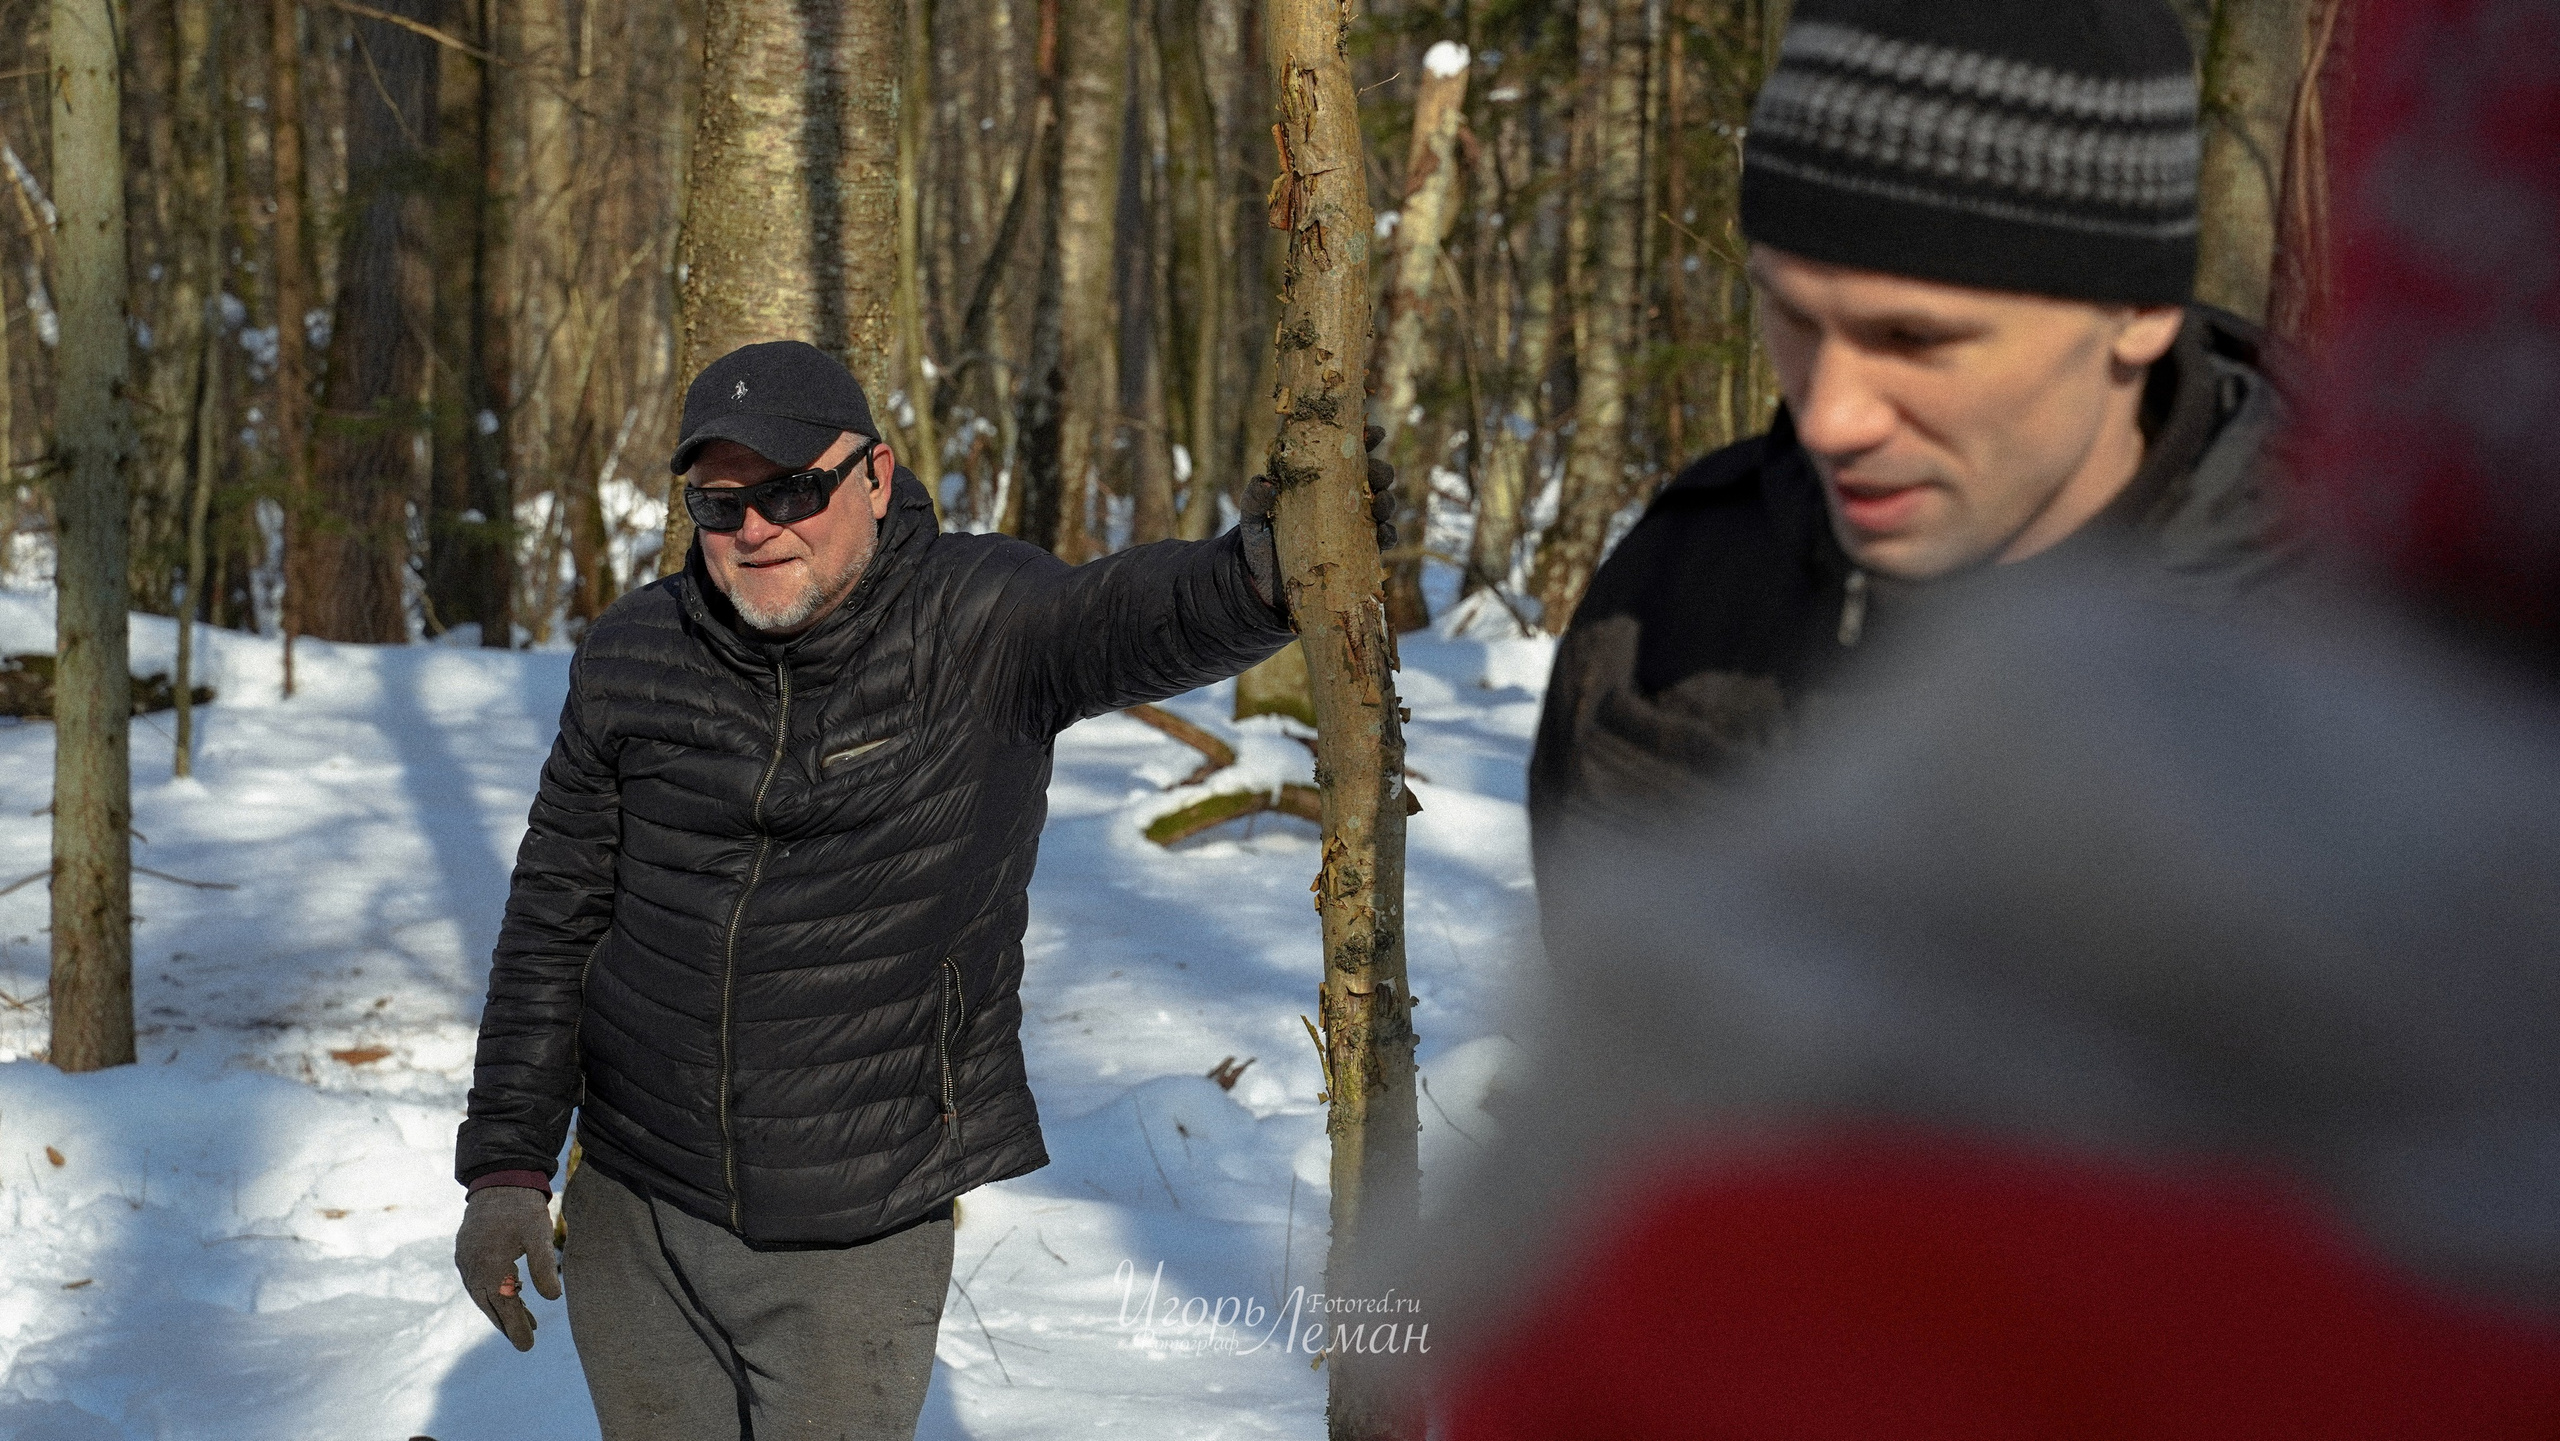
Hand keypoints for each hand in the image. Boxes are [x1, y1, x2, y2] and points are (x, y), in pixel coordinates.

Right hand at [454, 1185, 559, 1350]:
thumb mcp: (539, 1235)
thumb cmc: (522, 1208)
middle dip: (508, 1324)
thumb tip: (554, 1298)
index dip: (517, 1327)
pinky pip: (478, 1282)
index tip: (528, 1346)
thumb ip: (544, 1267)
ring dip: (501, 1309)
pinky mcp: (465, 1253)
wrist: (498, 1180)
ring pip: (483, 1295)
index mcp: (490, 1267)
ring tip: (524, 1320)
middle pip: (490, 1306)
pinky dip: (492, 1293)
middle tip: (526, 1340)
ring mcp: (466, 1261)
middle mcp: (472, 1269)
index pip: (504, 1306)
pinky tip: (510, 1293)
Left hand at [1240, 425, 1398, 609]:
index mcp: (1321, 483)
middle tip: (1376, 475)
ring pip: (1382, 507)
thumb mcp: (1253, 518)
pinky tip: (1384, 534)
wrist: (1262, 586)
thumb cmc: (1259, 543)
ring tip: (1380, 505)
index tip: (1375, 433)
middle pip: (1373, 478)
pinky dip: (1388, 536)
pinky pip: (1381, 542)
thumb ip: (1254, 499)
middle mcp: (1341, 501)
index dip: (1366, 441)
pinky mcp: (1357, 554)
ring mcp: (1352, 527)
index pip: (1347, 456)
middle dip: (1382, 472)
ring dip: (1388, 502)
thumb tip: (1264, 482)